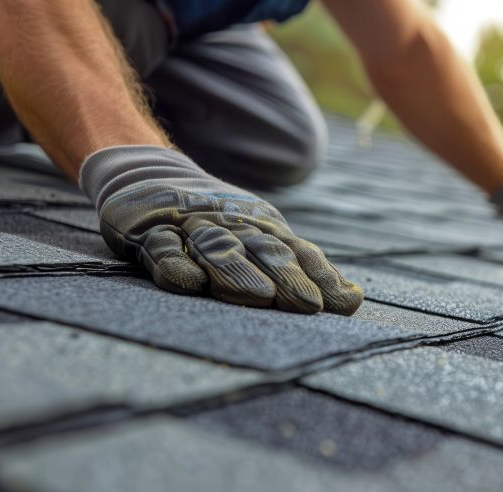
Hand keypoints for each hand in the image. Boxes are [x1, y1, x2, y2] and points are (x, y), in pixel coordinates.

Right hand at [79, 146, 363, 314]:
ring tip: (258, 296)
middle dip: (286, 276)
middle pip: (262, 250)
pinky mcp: (150, 232)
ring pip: (217, 247)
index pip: (296, 252)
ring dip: (237, 270)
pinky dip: (175, 263)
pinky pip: (162, 248)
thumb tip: (353, 302)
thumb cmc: (218, 222)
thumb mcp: (261, 240)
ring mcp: (190, 226)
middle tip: (307, 303)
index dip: (319, 276)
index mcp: (261, 228)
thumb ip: (303, 270)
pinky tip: (189, 283)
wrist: (149, 177)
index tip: (341, 303)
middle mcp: (231, 224)